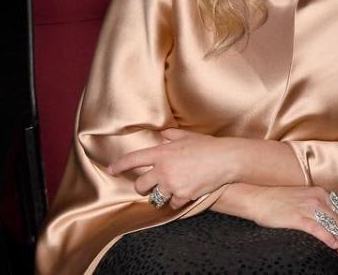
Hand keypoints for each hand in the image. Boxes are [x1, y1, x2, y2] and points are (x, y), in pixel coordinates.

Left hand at [108, 129, 230, 208]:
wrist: (226, 159)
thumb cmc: (208, 145)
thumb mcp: (187, 136)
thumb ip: (171, 135)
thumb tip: (163, 133)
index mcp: (162, 153)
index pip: (133, 159)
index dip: (119, 165)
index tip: (111, 169)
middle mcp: (163, 170)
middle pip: (140, 185)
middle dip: (143, 187)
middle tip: (150, 185)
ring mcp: (172, 184)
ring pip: (156, 197)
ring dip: (163, 194)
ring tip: (173, 187)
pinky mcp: (183, 195)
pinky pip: (173, 203)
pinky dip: (178, 200)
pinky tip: (186, 192)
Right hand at [243, 185, 337, 259]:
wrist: (258, 199)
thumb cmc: (278, 200)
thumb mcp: (304, 197)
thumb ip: (318, 205)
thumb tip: (330, 221)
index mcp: (321, 192)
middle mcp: (318, 198)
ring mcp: (308, 208)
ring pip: (332, 226)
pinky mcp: (298, 218)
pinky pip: (318, 230)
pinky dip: (329, 239)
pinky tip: (334, 246)